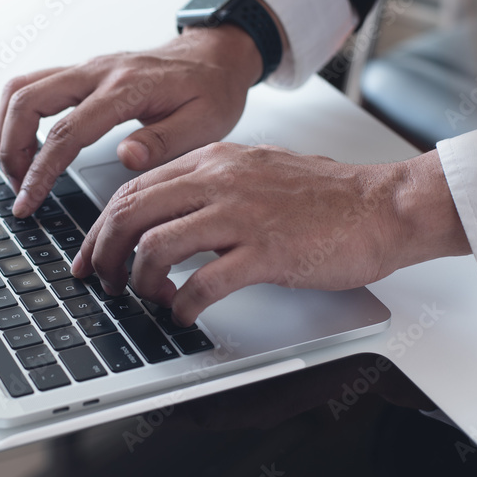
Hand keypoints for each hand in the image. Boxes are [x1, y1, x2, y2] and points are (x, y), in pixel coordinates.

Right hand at [0, 24, 262, 216]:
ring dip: (7, 130)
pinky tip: (26, 144)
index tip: (28, 202)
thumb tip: (125, 157)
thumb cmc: (212, 91)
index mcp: (126, 88)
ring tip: (18, 170)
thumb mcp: (205, 124)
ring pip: (22, 87)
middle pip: (27, 99)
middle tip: (19, 188)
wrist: (215, 56)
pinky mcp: (82, 73)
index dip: (40, 170)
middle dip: (11, 148)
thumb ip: (163, 142)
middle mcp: (98, 71)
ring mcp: (87, 68)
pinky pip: (33, 85)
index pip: (67, 131)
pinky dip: (18, 115)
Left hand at [70, 144, 470, 325]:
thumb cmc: (327, 197)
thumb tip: (167, 219)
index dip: (101, 227)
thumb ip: (209, 189)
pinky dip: (183, 305)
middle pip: (131, 214)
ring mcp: (242, 215)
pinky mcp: (266, 251)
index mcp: (214, 161)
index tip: (91, 254)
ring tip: (144, 300)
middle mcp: (220, 181)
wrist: (384, 206)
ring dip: (139, 282)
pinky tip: (184, 315)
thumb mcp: (256, 174)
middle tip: (102, 282)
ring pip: (156, 246)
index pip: (133, 189)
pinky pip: (204, 282)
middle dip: (104, 254)